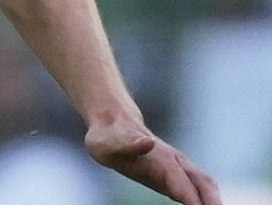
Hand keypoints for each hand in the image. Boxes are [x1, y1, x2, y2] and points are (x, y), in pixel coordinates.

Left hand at [86, 121, 220, 204]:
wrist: (112, 124)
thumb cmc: (107, 138)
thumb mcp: (107, 144)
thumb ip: (127, 145)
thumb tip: (148, 143)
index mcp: (161, 159)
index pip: (183, 184)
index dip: (194, 202)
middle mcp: (175, 161)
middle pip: (204, 183)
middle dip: (214, 203)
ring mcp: (178, 165)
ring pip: (206, 183)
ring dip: (214, 201)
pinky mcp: (176, 171)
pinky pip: (199, 185)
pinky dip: (207, 199)